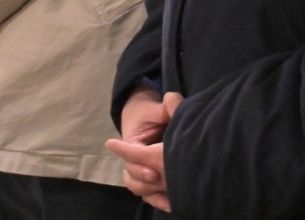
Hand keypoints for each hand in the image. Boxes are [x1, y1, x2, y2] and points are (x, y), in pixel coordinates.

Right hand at [106, 92, 181, 211]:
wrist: (144, 118)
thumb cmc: (147, 113)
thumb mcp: (155, 109)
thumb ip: (165, 107)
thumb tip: (172, 100)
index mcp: (131, 144)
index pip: (132, 159)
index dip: (141, 167)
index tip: (154, 173)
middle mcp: (133, 161)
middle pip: (133, 179)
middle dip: (146, 182)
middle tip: (161, 182)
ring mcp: (141, 172)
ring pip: (140, 189)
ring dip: (153, 193)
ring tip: (170, 197)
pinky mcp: (151, 179)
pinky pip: (150, 194)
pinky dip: (159, 200)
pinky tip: (173, 204)